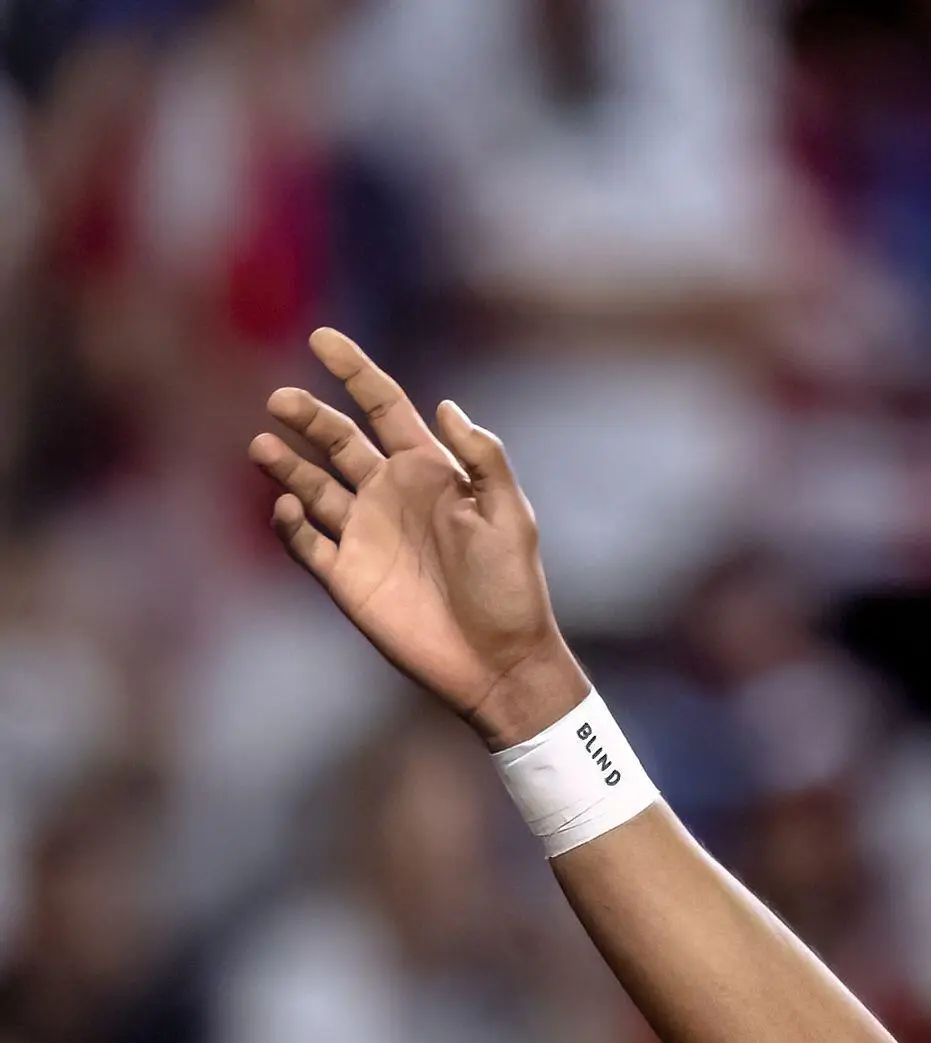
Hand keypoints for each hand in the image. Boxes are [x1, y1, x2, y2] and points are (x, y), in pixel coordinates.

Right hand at [248, 326, 587, 747]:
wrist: (499, 662)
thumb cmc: (512, 588)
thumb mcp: (512, 518)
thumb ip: (484, 461)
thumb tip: (447, 406)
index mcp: (430, 472)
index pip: (383, 408)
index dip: (354, 371)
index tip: (322, 338)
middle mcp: (390, 495)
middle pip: (336, 440)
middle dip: (307, 416)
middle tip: (281, 401)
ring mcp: (363, 533)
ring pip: (309, 484)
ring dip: (285, 463)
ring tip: (264, 445)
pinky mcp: (344, 574)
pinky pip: (302, 540)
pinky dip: (288, 521)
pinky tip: (287, 507)